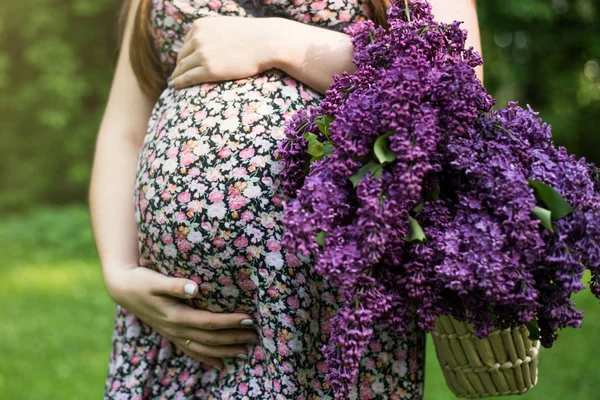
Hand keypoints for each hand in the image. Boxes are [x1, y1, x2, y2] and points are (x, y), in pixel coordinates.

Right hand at [104, 264, 259, 369]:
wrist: (123, 288)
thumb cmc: (142, 280)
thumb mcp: (156, 280)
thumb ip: (175, 285)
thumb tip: (194, 288)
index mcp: (176, 316)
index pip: (210, 322)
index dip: (230, 322)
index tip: (250, 319)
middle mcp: (176, 329)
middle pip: (211, 339)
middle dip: (234, 339)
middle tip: (256, 336)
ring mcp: (173, 335)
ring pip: (203, 349)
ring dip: (226, 352)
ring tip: (246, 353)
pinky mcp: (172, 335)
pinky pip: (192, 352)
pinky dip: (208, 359)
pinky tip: (222, 365)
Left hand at [169, 16, 281, 88]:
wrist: (267, 42)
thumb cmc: (253, 36)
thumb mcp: (227, 27)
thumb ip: (214, 33)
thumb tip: (211, 44)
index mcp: (200, 26)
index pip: (187, 42)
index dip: (185, 54)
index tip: (184, 62)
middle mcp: (198, 38)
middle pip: (182, 55)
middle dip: (180, 66)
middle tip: (178, 75)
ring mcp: (202, 54)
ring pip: (182, 67)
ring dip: (177, 76)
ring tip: (175, 82)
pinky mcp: (209, 70)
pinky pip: (188, 78)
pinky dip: (179, 83)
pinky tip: (175, 86)